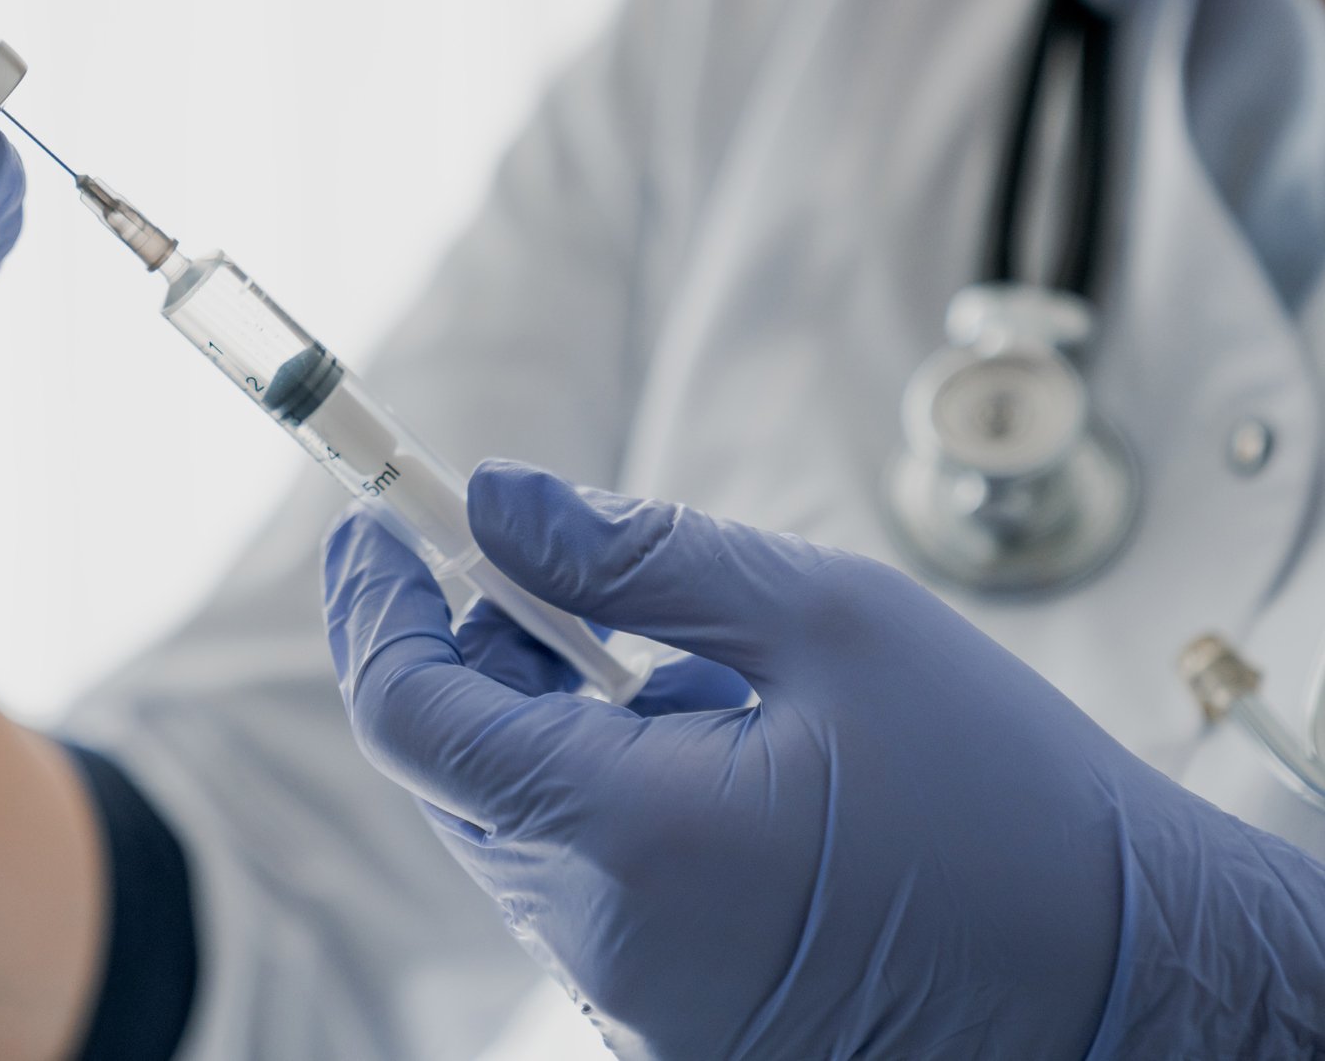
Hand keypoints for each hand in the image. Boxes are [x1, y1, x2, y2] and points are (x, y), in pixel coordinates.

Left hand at [323, 460, 1324, 1057]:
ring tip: (694, 677)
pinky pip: (576, 884)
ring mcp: (633, 1002)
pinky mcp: (668, 1022)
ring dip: (545, 721)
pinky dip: (596, 794)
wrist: (1134, 982)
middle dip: (468, 647)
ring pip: (511, 824)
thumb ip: (637, 552)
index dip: (373, 609)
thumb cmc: (1007, 796)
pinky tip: (715, 756)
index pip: (412, 718)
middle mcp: (608, 946)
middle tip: (535, 559)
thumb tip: (496, 499)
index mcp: (638, 840)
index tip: (374, 523)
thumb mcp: (831, 620)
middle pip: (451, 769)